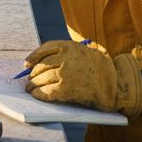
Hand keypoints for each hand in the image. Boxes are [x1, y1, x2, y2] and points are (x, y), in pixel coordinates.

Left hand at [23, 40, 141, 116]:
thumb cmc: (99, 69)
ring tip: (31, 88)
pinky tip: (37, 95)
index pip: (45, 49)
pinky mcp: (65, 89)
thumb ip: (66, 55)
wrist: (115, 83)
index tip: (27, 64)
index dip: (34, 57)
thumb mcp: (84, 53)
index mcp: (69, 46)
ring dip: (34, 85)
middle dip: (33, 74)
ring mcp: (64, 74)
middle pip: (41, 66)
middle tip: (28, 80)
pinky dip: (39, 94)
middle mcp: (65, 58)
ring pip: (42, 79)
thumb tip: (41, 63)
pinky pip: (46, 92)